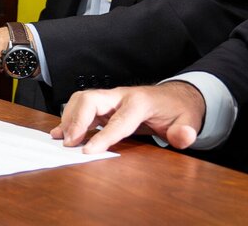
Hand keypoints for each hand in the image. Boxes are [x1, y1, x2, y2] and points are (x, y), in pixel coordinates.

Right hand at [50, 81, 206, 153]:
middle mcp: (121, 96)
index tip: (87, 151)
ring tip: (63, 139)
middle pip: (90, 99)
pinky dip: (68, 118)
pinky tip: (59, 132)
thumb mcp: (188, 121)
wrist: (175, 97)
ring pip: (81, 100)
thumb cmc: (178, 110)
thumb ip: (185, 131)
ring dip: (69, 118)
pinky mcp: (104, 105)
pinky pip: (81, 107)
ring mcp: (110, 98)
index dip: (102, 137)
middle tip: (69, 143)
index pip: (118, 120)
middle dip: (76, 120)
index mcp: (140, 102)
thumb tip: (183, 136)